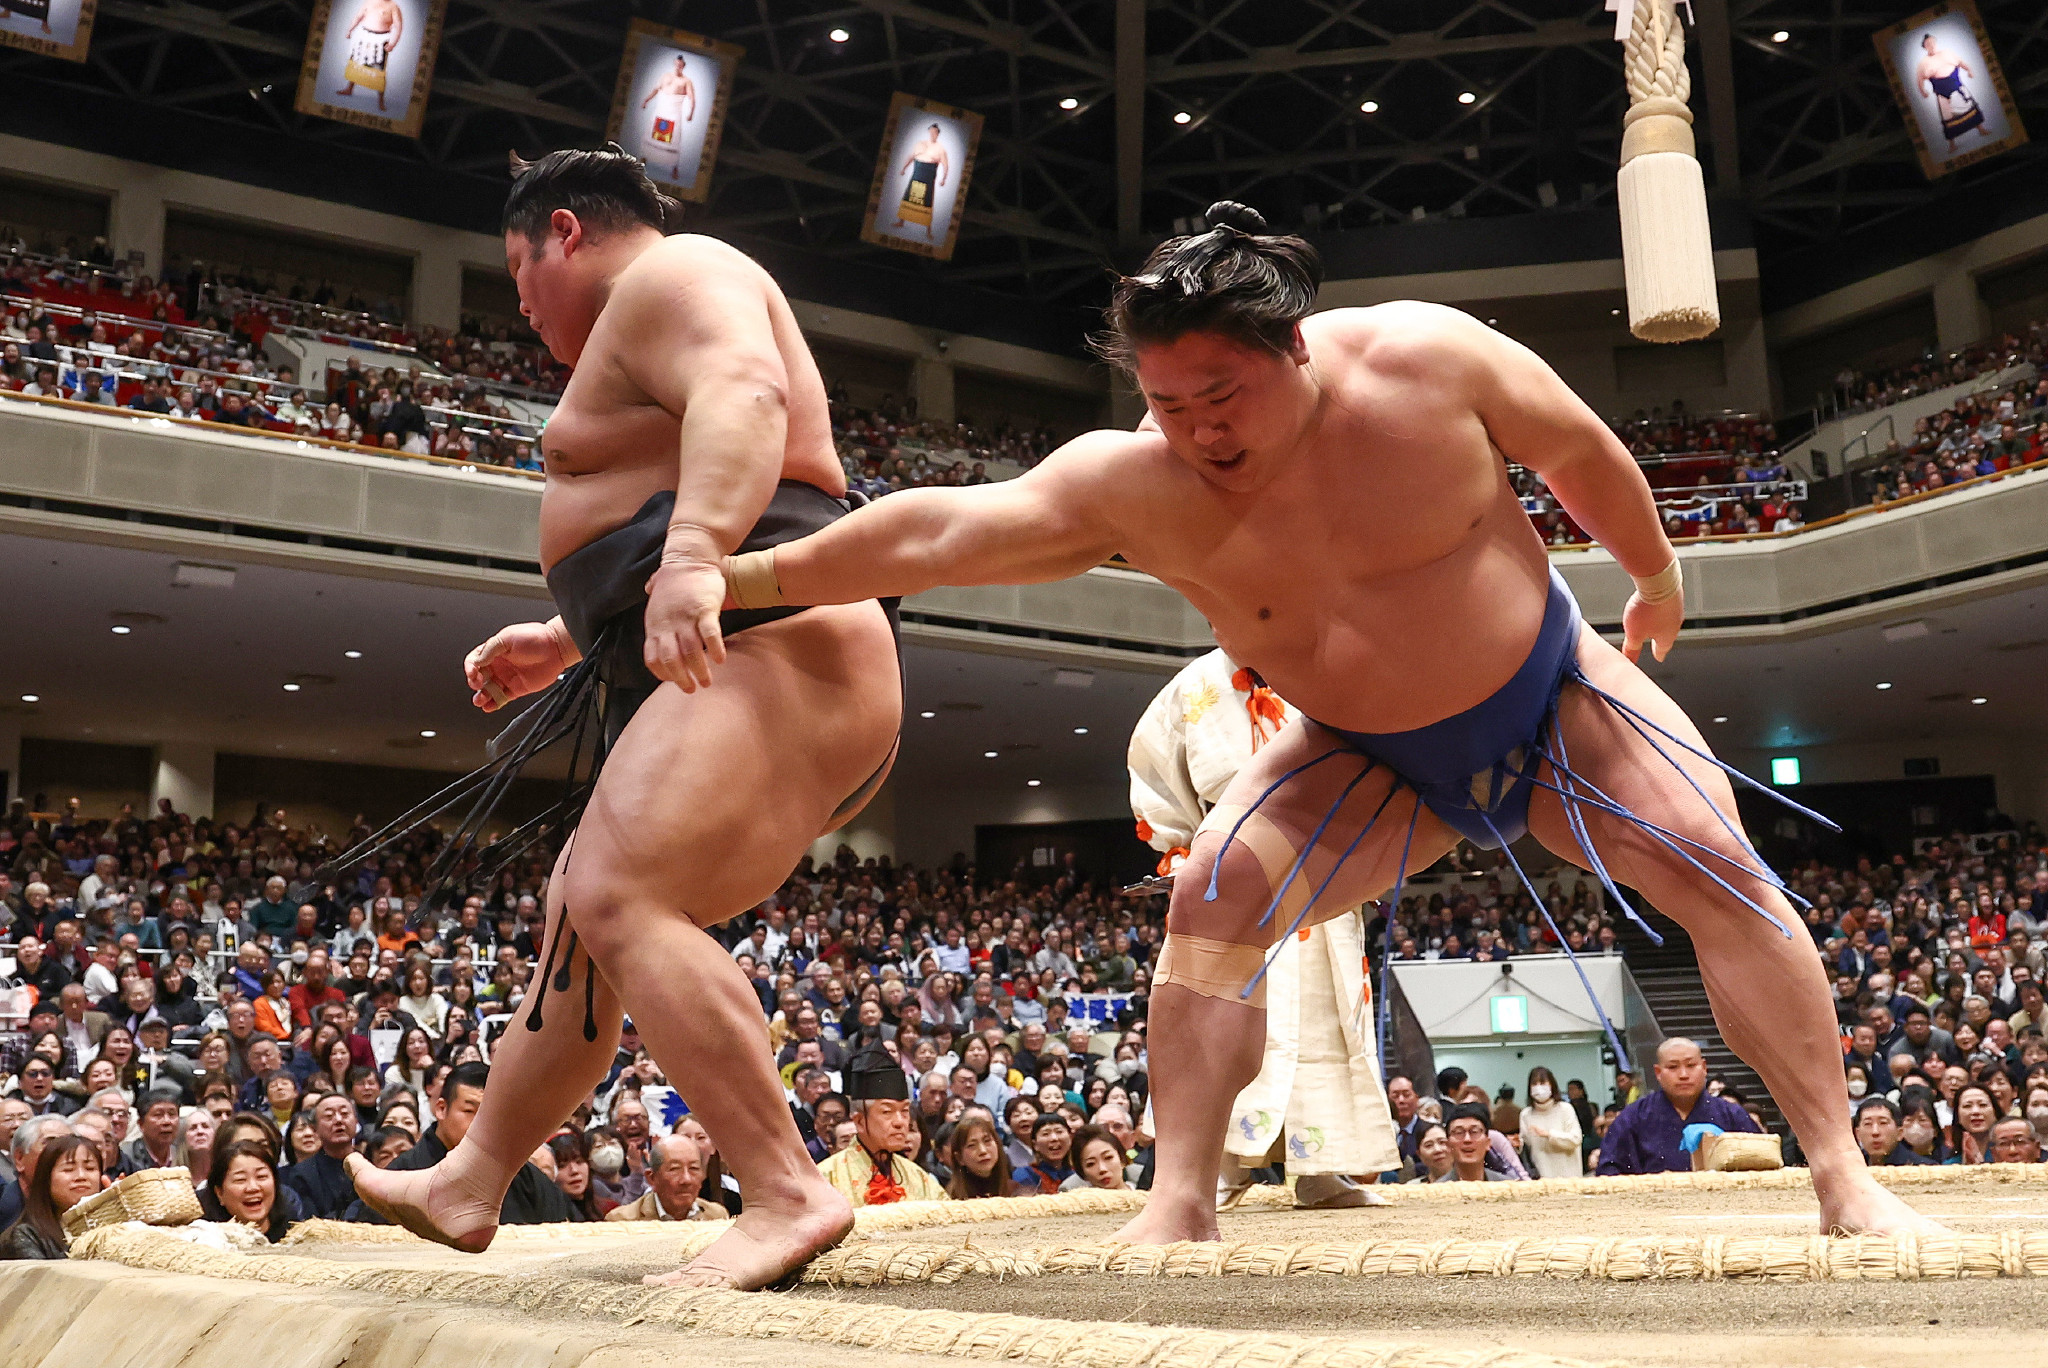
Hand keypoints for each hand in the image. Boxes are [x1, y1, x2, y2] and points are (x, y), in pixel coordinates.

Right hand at [465, 621, 576, 711]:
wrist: (556, 648)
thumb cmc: (535, 637)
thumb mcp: (507, 637)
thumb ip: (490, 649)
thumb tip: (477, 661)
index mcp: (494, 651)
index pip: (474, 661)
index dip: (470, 668)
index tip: (473, 673)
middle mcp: (498, 665)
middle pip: (478, 677)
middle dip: (474, 682)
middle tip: (477, 684)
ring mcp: (506, 678)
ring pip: (488, 690)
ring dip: (481, 696)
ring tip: (480, 700)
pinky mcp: (516, 689)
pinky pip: (501, 699)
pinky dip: (494, 703)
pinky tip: (489, 706)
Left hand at [642, 553, 727, 691]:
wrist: (691, 555)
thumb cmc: (676, 574)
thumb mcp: (658, 590)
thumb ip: (653, 595)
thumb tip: (648, 587)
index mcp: (654, 623)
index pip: (652, 657)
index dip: (662, 673)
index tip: (671, 680)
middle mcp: (667, 623)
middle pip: (671, 659)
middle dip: (680, 678)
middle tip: (690, 689)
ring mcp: (686, 617)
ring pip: (691, 651)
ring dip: (699, 670)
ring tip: (706, 683)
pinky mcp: (704, 609)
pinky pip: (709, 634)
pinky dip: (714, 649)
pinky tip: (720, 660)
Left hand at [1621, 589, 1682, 663]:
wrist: (1658, 580)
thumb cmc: (1648, 609)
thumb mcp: (1634, 634)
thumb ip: (1632, 648)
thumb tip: (1628, 660)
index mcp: (1667, 637)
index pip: (1662, 650)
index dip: (1658, 654)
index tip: (1658, 657)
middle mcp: (1675, 623)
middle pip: (1666, 634)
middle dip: (1659, 637)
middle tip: (1656, 641)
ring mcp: (1676, 607)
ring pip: (1667, 618)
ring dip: (1659, 620)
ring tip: (1651, 621)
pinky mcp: (1674, 593)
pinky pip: (1665, 603)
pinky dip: (1659, 606)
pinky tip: (1653, 604)